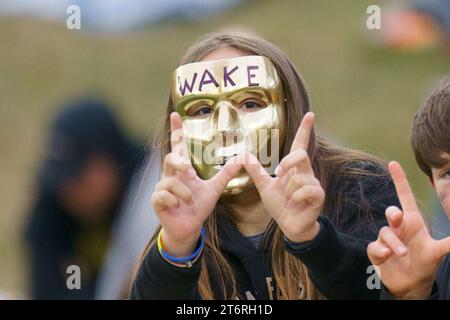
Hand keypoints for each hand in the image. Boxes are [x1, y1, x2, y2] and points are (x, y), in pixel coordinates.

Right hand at [151, 112, 241, 257]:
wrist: (189, 227)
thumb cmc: (198, 207)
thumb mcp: (214, 189)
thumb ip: (226, 174)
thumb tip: (241, 158)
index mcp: (182, 171)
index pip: (179, 147)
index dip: (177, 131)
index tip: (176, 114)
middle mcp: (170, 176)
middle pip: (170, 158)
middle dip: (180, 162)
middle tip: (190, 172)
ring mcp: (161, 188)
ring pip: (169, 182)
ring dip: (184, 193)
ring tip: (188, 201)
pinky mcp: (156, 201)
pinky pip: (163, 195)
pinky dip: (174, 201)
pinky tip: (177, 206)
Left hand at [241, 112, 323, 242]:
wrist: (289, 225)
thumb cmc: (280, 206)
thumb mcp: (264, 186)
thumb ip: (256, 171)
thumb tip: (243, 155)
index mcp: (294, 168)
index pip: (300, 145)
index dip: (304, 129)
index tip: (309, 114)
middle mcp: (306, 172)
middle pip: (300, 155)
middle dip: (287, 163)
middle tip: (279, 174)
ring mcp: (314, 184)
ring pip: (298, 178)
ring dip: (288, 190)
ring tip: (290, 199)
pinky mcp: (318, 195)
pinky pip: (305, 190)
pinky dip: (295, 197)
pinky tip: (296, 203)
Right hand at [367, 161, 449, 298]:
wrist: (411, 283)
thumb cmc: (424, 262)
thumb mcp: (438, 251)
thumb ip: (449, 242)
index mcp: (412, 222)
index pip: (405, 196)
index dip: (399, 180)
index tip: (393, 163)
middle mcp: (398, 227)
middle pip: (392, 212)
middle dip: (393, 213)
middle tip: (398, 218)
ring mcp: (386, 238)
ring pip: (385, 232)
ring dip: (393, 243)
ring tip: (401, 253)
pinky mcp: (377, 251)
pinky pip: (374, 246)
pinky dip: (381, 251)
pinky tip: (387, 256)